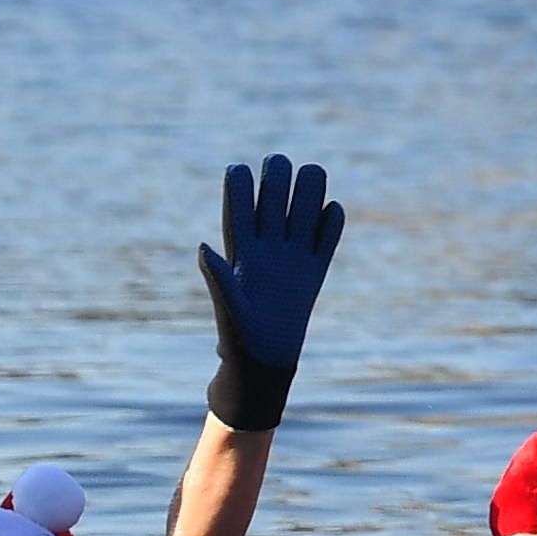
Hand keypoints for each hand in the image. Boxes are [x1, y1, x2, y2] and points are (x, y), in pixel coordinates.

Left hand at [191, 154, 340, 430]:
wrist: (265, 363)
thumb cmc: (238, 340)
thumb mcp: (228, 309)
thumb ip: (218, 278)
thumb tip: (203, 247)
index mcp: (241, 249)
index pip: (238, 203)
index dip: (239, 182)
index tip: (239, 172)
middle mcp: (266, 245)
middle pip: (274, 192)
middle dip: (278, 176)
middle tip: (280, 175)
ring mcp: (293, 254)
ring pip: (304, 203)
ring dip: (309, 188)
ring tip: (310, 188)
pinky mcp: (316, 267)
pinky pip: (329, 231)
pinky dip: (333, 219)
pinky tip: (330, 217)